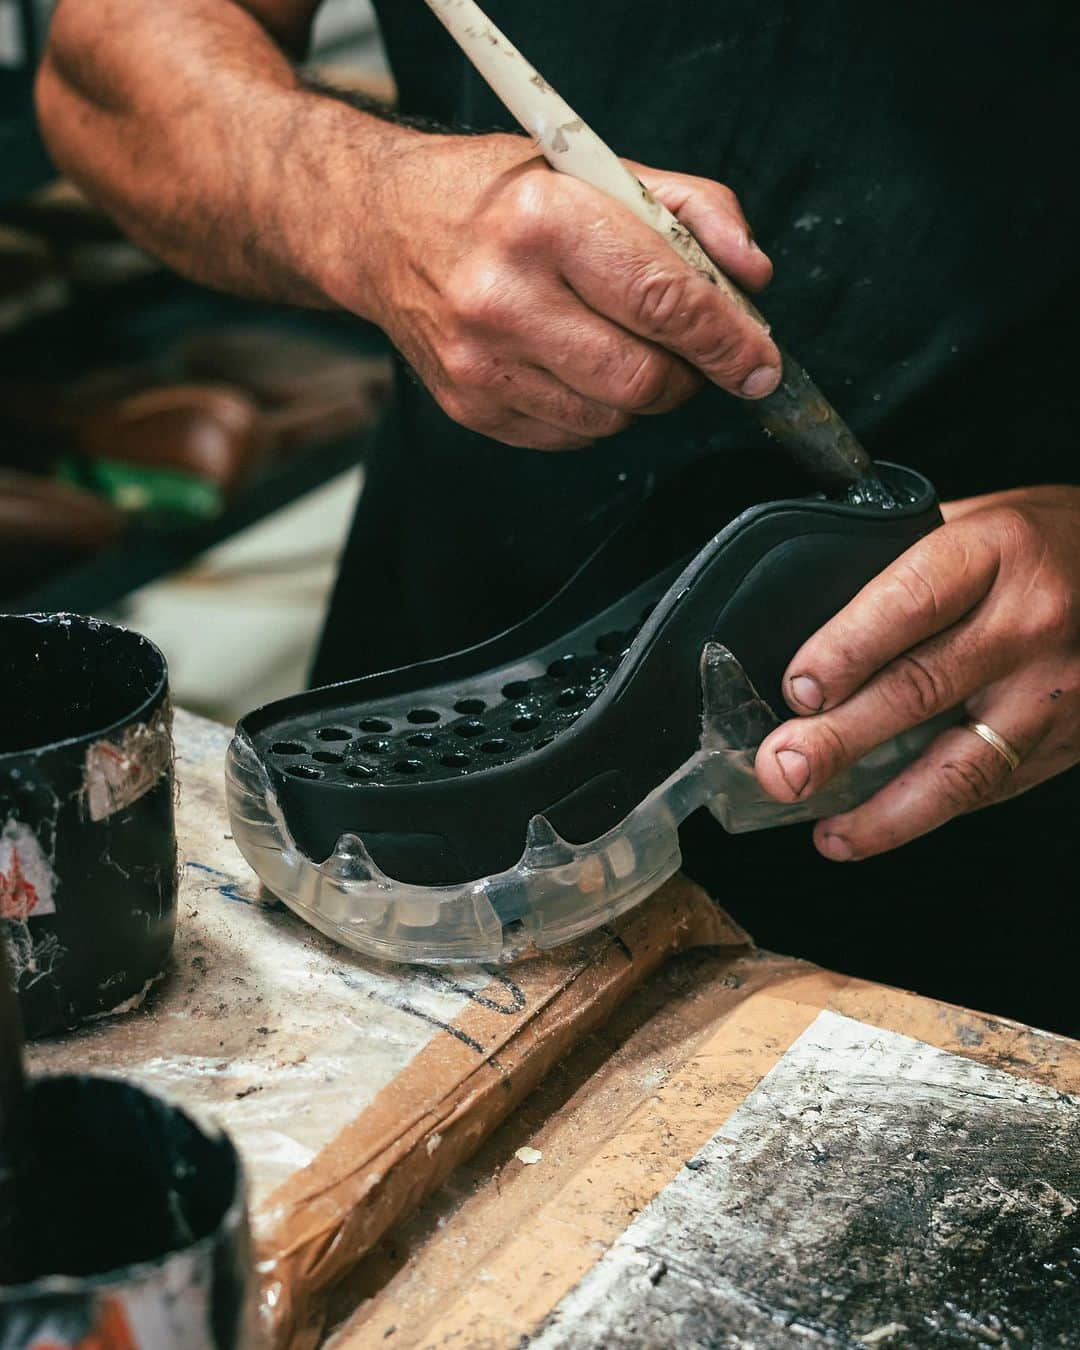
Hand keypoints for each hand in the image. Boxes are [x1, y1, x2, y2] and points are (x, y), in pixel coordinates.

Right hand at [324, 132, 777, 449]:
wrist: (380, 226)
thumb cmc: (494, 195)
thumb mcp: (594, 167)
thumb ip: (690, 209)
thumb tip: (752, 277)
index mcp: (543, 220)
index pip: (663, 299)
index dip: (727, 341)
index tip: (760, 364)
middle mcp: (503, 297)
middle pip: (642, 378)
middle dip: (688, 375)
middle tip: (691, 352)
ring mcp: (480, 362)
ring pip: (611, 417)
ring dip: (641, 394)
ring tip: (620, 342)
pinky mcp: (469, 406)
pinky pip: (570, 435)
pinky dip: (595, 410)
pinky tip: (574, 363)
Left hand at [754, 485, 1079, 858]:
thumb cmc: (1038, 541)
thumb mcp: (971, 523)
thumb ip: (897, 569)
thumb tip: (800, 630)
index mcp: (994, 551)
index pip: (906, 604)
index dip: (843, 653)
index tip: (797, 691)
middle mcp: (1030, 621)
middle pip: (920, 690)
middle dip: (840, 740)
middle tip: (782, 769)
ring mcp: (1055, 689)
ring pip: (963, 766)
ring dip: (886, 812)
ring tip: (831, 834)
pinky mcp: (1069, 740)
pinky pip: (991, 787)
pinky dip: (929, 814)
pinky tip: (882, 826)